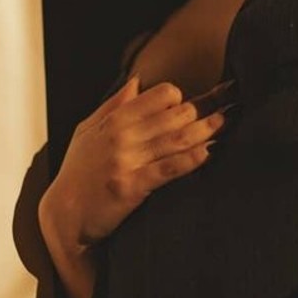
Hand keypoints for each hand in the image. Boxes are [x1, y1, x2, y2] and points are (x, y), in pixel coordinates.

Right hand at [40, 74, 233, 252]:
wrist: (64, 216)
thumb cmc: (77, 173)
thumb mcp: (87, 132)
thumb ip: (113, 106)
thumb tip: (137, 82)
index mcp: (114, 120)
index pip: (160, 95)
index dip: (181, 98)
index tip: (193, 106)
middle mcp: (121, 136)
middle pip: (175, 114)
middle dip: (207, 108)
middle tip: (233, 103)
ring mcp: (126, 161)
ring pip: (176, 139)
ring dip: (208, 129)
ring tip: (230, 121)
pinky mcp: (131, 187)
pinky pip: (168, 169)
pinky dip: (190, 159)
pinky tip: (209, 152)